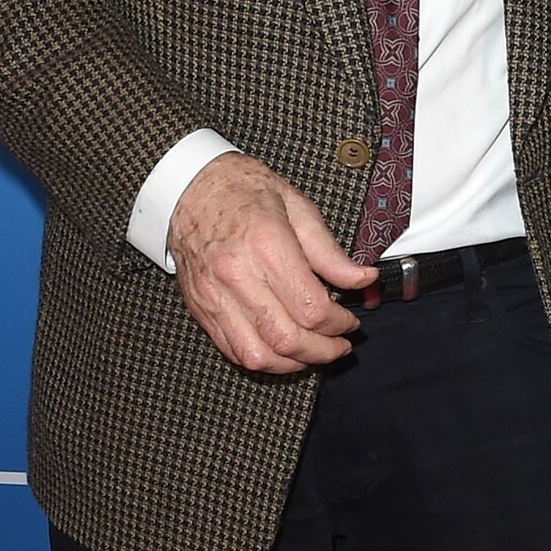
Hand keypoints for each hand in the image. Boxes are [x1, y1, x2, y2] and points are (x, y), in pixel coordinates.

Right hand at [167, 152, 375, 373]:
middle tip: (339, 345)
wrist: (188, 186)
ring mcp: (214, 296)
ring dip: (293, 364)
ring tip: (313, 353)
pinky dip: (263, 359)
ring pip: (258, 355)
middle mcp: (237, 275)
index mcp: (266, 244)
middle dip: (322, 352)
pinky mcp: (200, 308)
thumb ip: (329, 251)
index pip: (311, 307)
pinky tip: (282, 349)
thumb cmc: (243, 189)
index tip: (350, 322)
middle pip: (286, 339)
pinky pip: (233, 351)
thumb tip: (362, 279)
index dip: (339, 324)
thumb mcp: (297, 206)